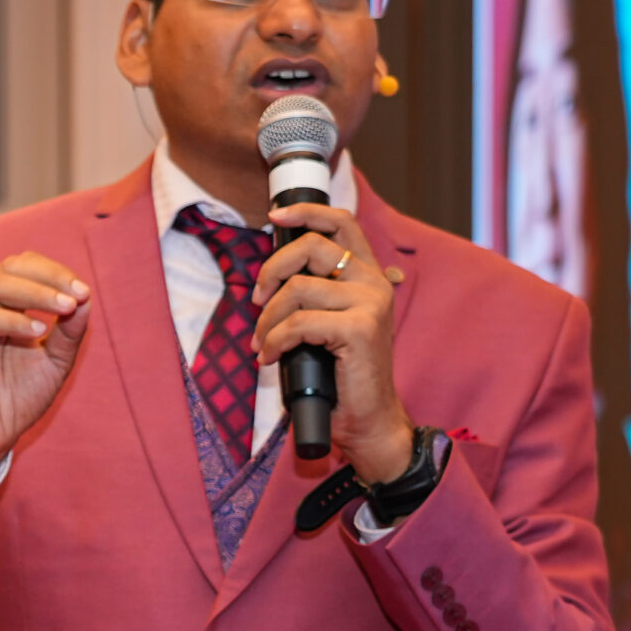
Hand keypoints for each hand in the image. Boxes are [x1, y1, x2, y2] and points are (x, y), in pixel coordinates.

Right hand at [0, 252, 91, 501]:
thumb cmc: (15, 402)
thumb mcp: (53, 363)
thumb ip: (69, 333)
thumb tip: (86, 298)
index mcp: (0, 306)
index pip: (23, 268)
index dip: (54, 273)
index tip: (83, 292)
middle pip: (8, 268)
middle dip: (47, 277)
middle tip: (76, 295)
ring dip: (34, 293)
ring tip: (64, 308)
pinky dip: (11, 320)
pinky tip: (37, 331)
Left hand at [252, 203, 414, 480]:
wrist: (366, 417)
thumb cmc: (340, 374)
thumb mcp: (326, 324)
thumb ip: (314, 293)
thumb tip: (274, 274)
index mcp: (369, 275)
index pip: (342, 222)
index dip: (306, 212)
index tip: (275, 218)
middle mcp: (375, 282)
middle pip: (311, 247)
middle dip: (271, 271)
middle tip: (256, 301)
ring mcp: (371, 303)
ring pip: (297, 290)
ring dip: (267, 319)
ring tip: (262, 343)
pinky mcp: (361, 328)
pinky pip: (298, 323)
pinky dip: (274, 341)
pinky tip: (269, 358)